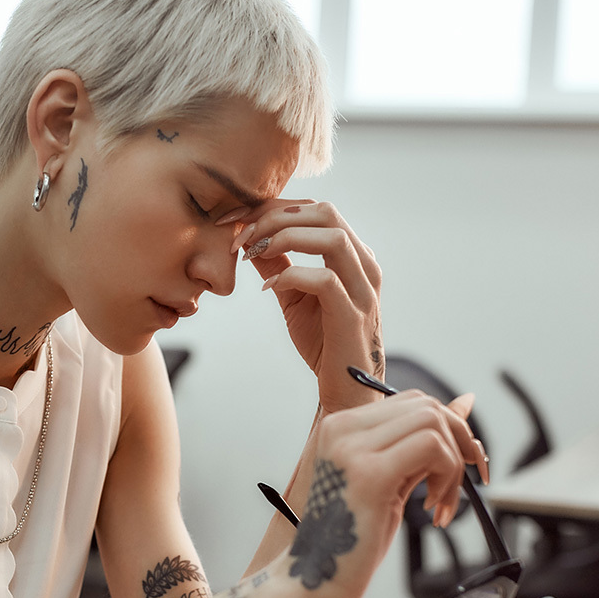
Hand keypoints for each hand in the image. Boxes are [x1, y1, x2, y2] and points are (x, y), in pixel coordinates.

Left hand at [230, 200, 382, 413]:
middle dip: (276, 216)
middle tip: (240, 236)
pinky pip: (324, 280)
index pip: (316, 210)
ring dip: (284, 237)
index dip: (272, 207)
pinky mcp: (353, 315)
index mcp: (353, 254)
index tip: (234, 221)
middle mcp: (364, 265)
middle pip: (326, 212)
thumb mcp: (293, 296)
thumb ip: (277, 264)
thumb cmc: (322, 342)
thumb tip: (247, 237)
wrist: (345, 390)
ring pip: (332, 237)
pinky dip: (291, 275)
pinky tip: (269, 287)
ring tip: (253, 253)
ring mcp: (363, 289)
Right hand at [283, 392, 486, 597]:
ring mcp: (354, 448)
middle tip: (462, 481)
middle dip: (459, 441)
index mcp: (341, 426)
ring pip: (433, 423)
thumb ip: (421, 443)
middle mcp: (342, 428)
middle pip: (427, 406)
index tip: (465, 462)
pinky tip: (433, 507)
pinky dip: (447, 476)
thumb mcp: (392, 479)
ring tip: (440, 502)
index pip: (413, 401)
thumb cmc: (352, 537)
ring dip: (453, 465)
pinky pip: (432, 448)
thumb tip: (465, 404)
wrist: (315, 579)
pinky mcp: (371, 473)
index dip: (450, 427)